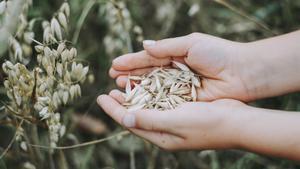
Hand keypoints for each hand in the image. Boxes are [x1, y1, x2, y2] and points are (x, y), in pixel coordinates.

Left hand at [97, 90, 245, 149]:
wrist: (237, 122)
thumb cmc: (207, 123)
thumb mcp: (175, 122)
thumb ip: (149, 120)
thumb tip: (124, 118)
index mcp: (161, 137)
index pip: (130, 123)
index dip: (113, 110)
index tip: (100, 97)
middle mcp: (165, 130)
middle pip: (136, 116)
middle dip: (121, 104)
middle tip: (108, 92)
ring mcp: (174, 121)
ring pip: (148, 108)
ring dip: (134, 97)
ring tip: (122, 87)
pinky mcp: (183, 111)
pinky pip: (160, 102)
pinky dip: (150, 94)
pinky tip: (145, 86)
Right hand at [110, 33, 254, 100]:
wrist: (242, 73)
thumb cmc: (218, 53)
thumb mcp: (191, 44)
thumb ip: (166, 47)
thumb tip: (144, 45)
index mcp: (176, 54)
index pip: (149, 58)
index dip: (132, 61)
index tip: (115, 64)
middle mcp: (175, 71)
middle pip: (148, 73)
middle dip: (131, 74)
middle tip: (113, 77)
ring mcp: (179, 86)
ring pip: (153, 87)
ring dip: (137, 87)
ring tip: (120, 87)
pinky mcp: (185, 99)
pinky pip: (164, 100)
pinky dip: (151, 100)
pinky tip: (138, 99)